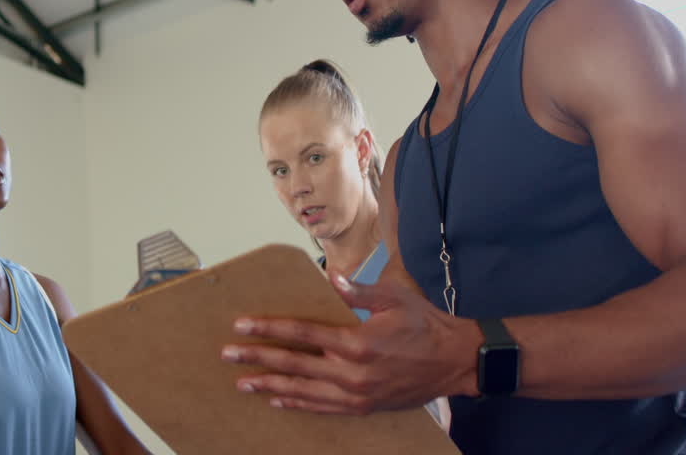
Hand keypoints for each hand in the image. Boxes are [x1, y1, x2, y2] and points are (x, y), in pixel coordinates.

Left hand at [220, 272, 479, 414]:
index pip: (302, 335)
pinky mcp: (365, 406)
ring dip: (271, 385)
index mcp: (357, 343)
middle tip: (228, 355)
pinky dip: (298, 405)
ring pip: (304, 392)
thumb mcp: (394, 299)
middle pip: (295, 365)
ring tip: (243, 383)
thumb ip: (358, 291)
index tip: (241, 325)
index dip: (269, 329)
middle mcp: (353, 373)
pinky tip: (278, 400)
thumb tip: (329, 277)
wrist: (457, 361)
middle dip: (258, 359)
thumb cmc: (426, 325)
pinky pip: (324, 408)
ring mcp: (358, 394)